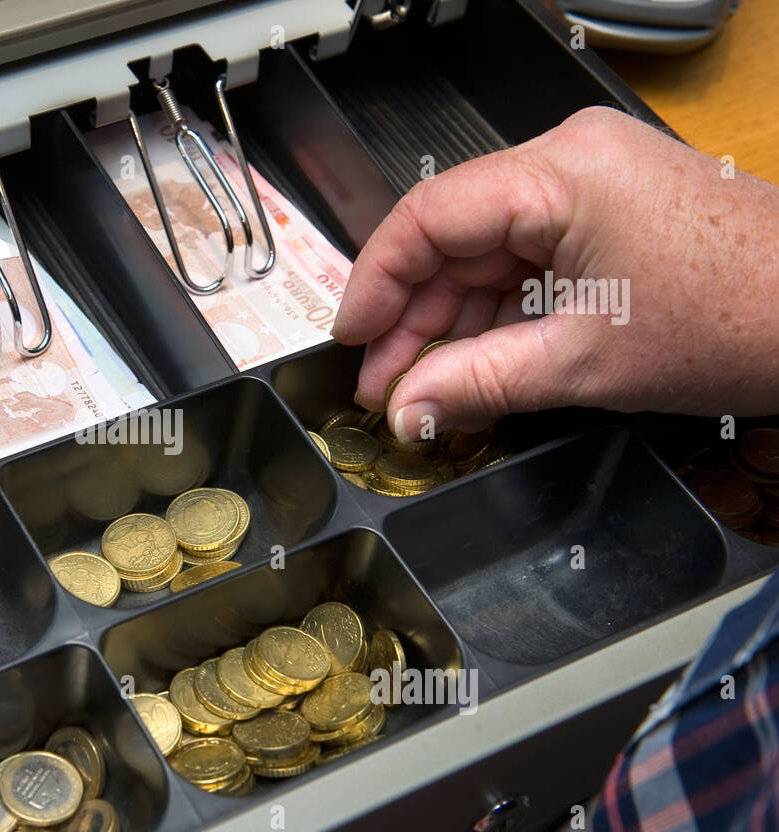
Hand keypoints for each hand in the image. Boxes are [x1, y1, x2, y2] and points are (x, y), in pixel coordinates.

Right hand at [332, 106, 778, 441]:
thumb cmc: (744, 314)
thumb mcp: (584, 362)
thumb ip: (477, 384)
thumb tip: (406, 409)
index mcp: (561, 173)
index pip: (428, 217)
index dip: (376, 283)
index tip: (350, 340)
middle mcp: (570, 163)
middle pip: (453, 240)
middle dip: (413, 319)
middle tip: (383, 386)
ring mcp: (590, 188)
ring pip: (486, 257)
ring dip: (453, 325)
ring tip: (422, 390)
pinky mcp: (607, 217)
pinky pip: (527, 264)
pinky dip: (498, 317)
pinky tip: (473, 367)